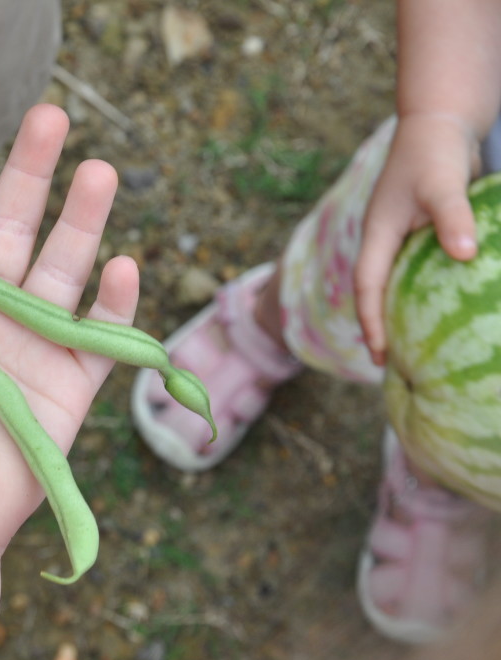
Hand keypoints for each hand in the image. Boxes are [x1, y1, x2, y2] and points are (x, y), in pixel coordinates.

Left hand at [0, 102, 130, 568]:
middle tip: (51, 117)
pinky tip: (122, 266)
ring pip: (63, 269)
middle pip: (12, 227)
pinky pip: (100, 338)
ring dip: (82, 222)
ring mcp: (28, 343)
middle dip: (31, 173)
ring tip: (99, 173)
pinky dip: (115, 305)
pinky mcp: (67, 385)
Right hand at [355, 113, 479, 364]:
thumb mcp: (443, 184)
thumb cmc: (434, 152)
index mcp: (378, 235)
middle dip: (381, 328)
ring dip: (403, 313)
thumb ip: (452, 217)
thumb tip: (465, 255)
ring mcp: (406, 238)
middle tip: (394, 364)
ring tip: (418, 345)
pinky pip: (423, 271)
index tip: (379, 354)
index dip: (371, 322)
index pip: (367, 287)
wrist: (440, 123)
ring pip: (399, 284)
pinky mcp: (426, 232)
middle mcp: (387, 241)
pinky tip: (450, 308)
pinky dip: (428, 293)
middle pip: (377, 293)